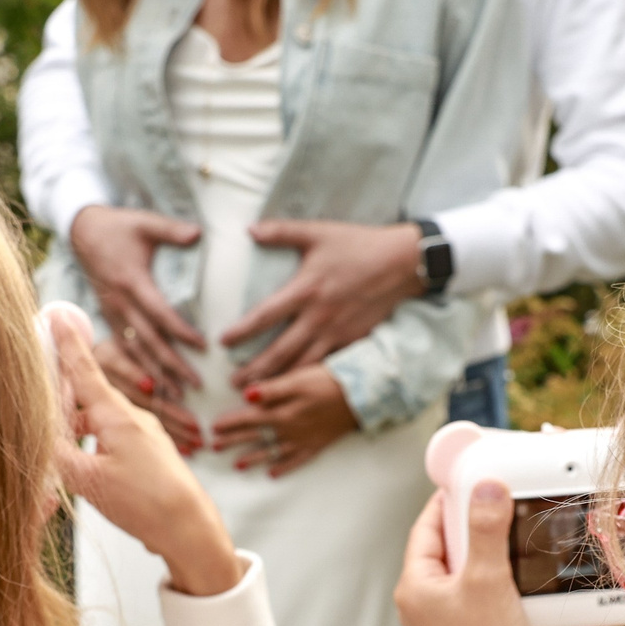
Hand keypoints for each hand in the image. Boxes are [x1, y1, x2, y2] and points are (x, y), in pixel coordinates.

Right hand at [51, 310, 241, 596]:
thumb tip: (39, 436)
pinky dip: (94, 443)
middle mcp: (133, 418)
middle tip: (40, 404)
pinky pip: (114, 437)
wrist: (191, 530)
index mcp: (116, 416)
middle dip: (62, 398)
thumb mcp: (89, 480)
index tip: (58, 314)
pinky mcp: (150, 454)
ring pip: (100, 420)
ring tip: (60, 449)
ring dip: (78, 427)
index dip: (67, 345)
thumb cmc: (144, 503)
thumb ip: (58, 454)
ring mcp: (145, 435)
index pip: (84, 371)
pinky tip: (86, 468)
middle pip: (88, 396)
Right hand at [70, 205, 206, 396]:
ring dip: (155, 375)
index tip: (203, 346)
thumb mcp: (145, 222)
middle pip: (148, 341)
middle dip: (171, 366)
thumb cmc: (118, 227)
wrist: (81, 231)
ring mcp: (112, 313)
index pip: (159, 313)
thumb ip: (172, 230)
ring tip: (177, 396)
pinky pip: (123, 349)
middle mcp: (120, 303)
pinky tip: (151, 387)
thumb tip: (198, 234)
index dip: (180, 331)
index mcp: (132, 282)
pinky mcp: (109, 317)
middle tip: (196, 385)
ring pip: (134, 351)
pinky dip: (137, 369)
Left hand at [209, 365, 357, 476]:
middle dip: (233, 442)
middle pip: (255, 436)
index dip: (229, 423)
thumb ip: (271, 389)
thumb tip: (245, 394)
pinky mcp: (317, 445)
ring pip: (272, 452)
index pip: (247, 418)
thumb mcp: (297, 378)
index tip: (213, 428)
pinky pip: (296, 461)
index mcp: (281, 411)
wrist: (361, 395)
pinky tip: (272, 474)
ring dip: (253, 459)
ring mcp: (302, 440)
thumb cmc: (328, 380)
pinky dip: (284, 467)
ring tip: (237, 465)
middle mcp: (288, 429)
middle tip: (214, 448)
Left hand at [223, 220, 424, 385]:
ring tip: (259, 396)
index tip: (223, 343)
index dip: (242, 332)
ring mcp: (337, 332)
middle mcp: (318, 317)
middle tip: (233, 384)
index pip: (265, 316)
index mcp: (305, 290)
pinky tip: (296, 390)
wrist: (401, 263)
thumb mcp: (318, 232)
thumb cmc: (358, 245)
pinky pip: (326, 366)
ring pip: (302, 366)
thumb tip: (249, 230)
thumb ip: (281, 232)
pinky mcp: (353, 341)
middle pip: (280, 351)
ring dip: (279, 382)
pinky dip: (309, 380)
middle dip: (255, 371)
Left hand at [395, 484, 544, 625]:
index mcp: (414, 586)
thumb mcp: (489, 578)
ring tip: (514, 534)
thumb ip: (487, 530)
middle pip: (448, 543)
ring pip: (467, 565)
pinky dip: (499, 573)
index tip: (474, 480)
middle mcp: (423, 600)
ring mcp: (445, 615)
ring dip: (491, 548)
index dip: (451, 500)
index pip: (428, 527)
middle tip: (502, 504)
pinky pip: (480, 586)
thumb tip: (486, 488)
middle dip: (476, 523)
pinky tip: (521, 568)